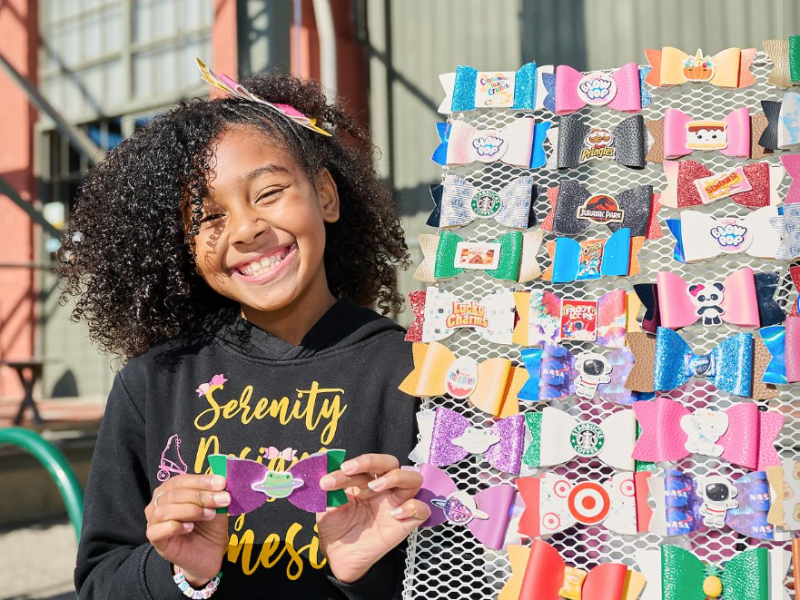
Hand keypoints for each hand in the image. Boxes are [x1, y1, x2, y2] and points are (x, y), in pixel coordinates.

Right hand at [144, 474, 230, 586]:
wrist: (209, 553)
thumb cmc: (209, 525)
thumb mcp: (215, 505)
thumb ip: (214, 492)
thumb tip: (221, 480)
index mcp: (171, 489)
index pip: (182, 480)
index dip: (201, 481)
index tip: (221, 483)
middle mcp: (159, 502)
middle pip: (174, 494)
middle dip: (201, 496)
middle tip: (223, 499)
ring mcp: (154, 520)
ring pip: (165, 510)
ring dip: (191, 510)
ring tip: (209, 514)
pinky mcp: (154, 539)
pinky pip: (158, 529)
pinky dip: (176, 526)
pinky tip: (190, 528)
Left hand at [317, 454, 429, 583]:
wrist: (339, 557)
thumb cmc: (336, 528)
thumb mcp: (327, 508)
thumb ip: (329, 492)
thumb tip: (325, 476)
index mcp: (365, 481)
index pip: (363, 466)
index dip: (345, 470)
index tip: (326, 483)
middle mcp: (384, 488)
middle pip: (391, 462)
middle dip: (372, 461)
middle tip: (350, 470)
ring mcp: (396, 504)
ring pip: (413, 479)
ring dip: (395, 477)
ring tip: (373, 488)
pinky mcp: (406, 523)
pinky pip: (421, 509)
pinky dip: (412, 507)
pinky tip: (394, 514)